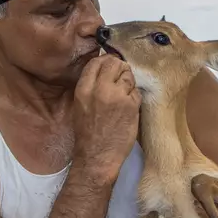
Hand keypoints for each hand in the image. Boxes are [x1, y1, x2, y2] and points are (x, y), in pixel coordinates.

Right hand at [73, 54, 140, 184]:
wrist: (97, 156)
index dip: (106, 61)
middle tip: (122, 78)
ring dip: (129, 83)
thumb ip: (91, 86)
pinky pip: (136, 92)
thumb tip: (104, 71)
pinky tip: (128, 109)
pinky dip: (134, 97)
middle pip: (114, 63)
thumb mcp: (80, 105)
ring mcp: (117, 96)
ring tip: (124, 97)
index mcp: (83, 89)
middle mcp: (99, 89)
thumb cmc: (87, 134)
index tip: (111, 67)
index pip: (96, 62)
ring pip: (128, 76)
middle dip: (120, 67)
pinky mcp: (131, 105)